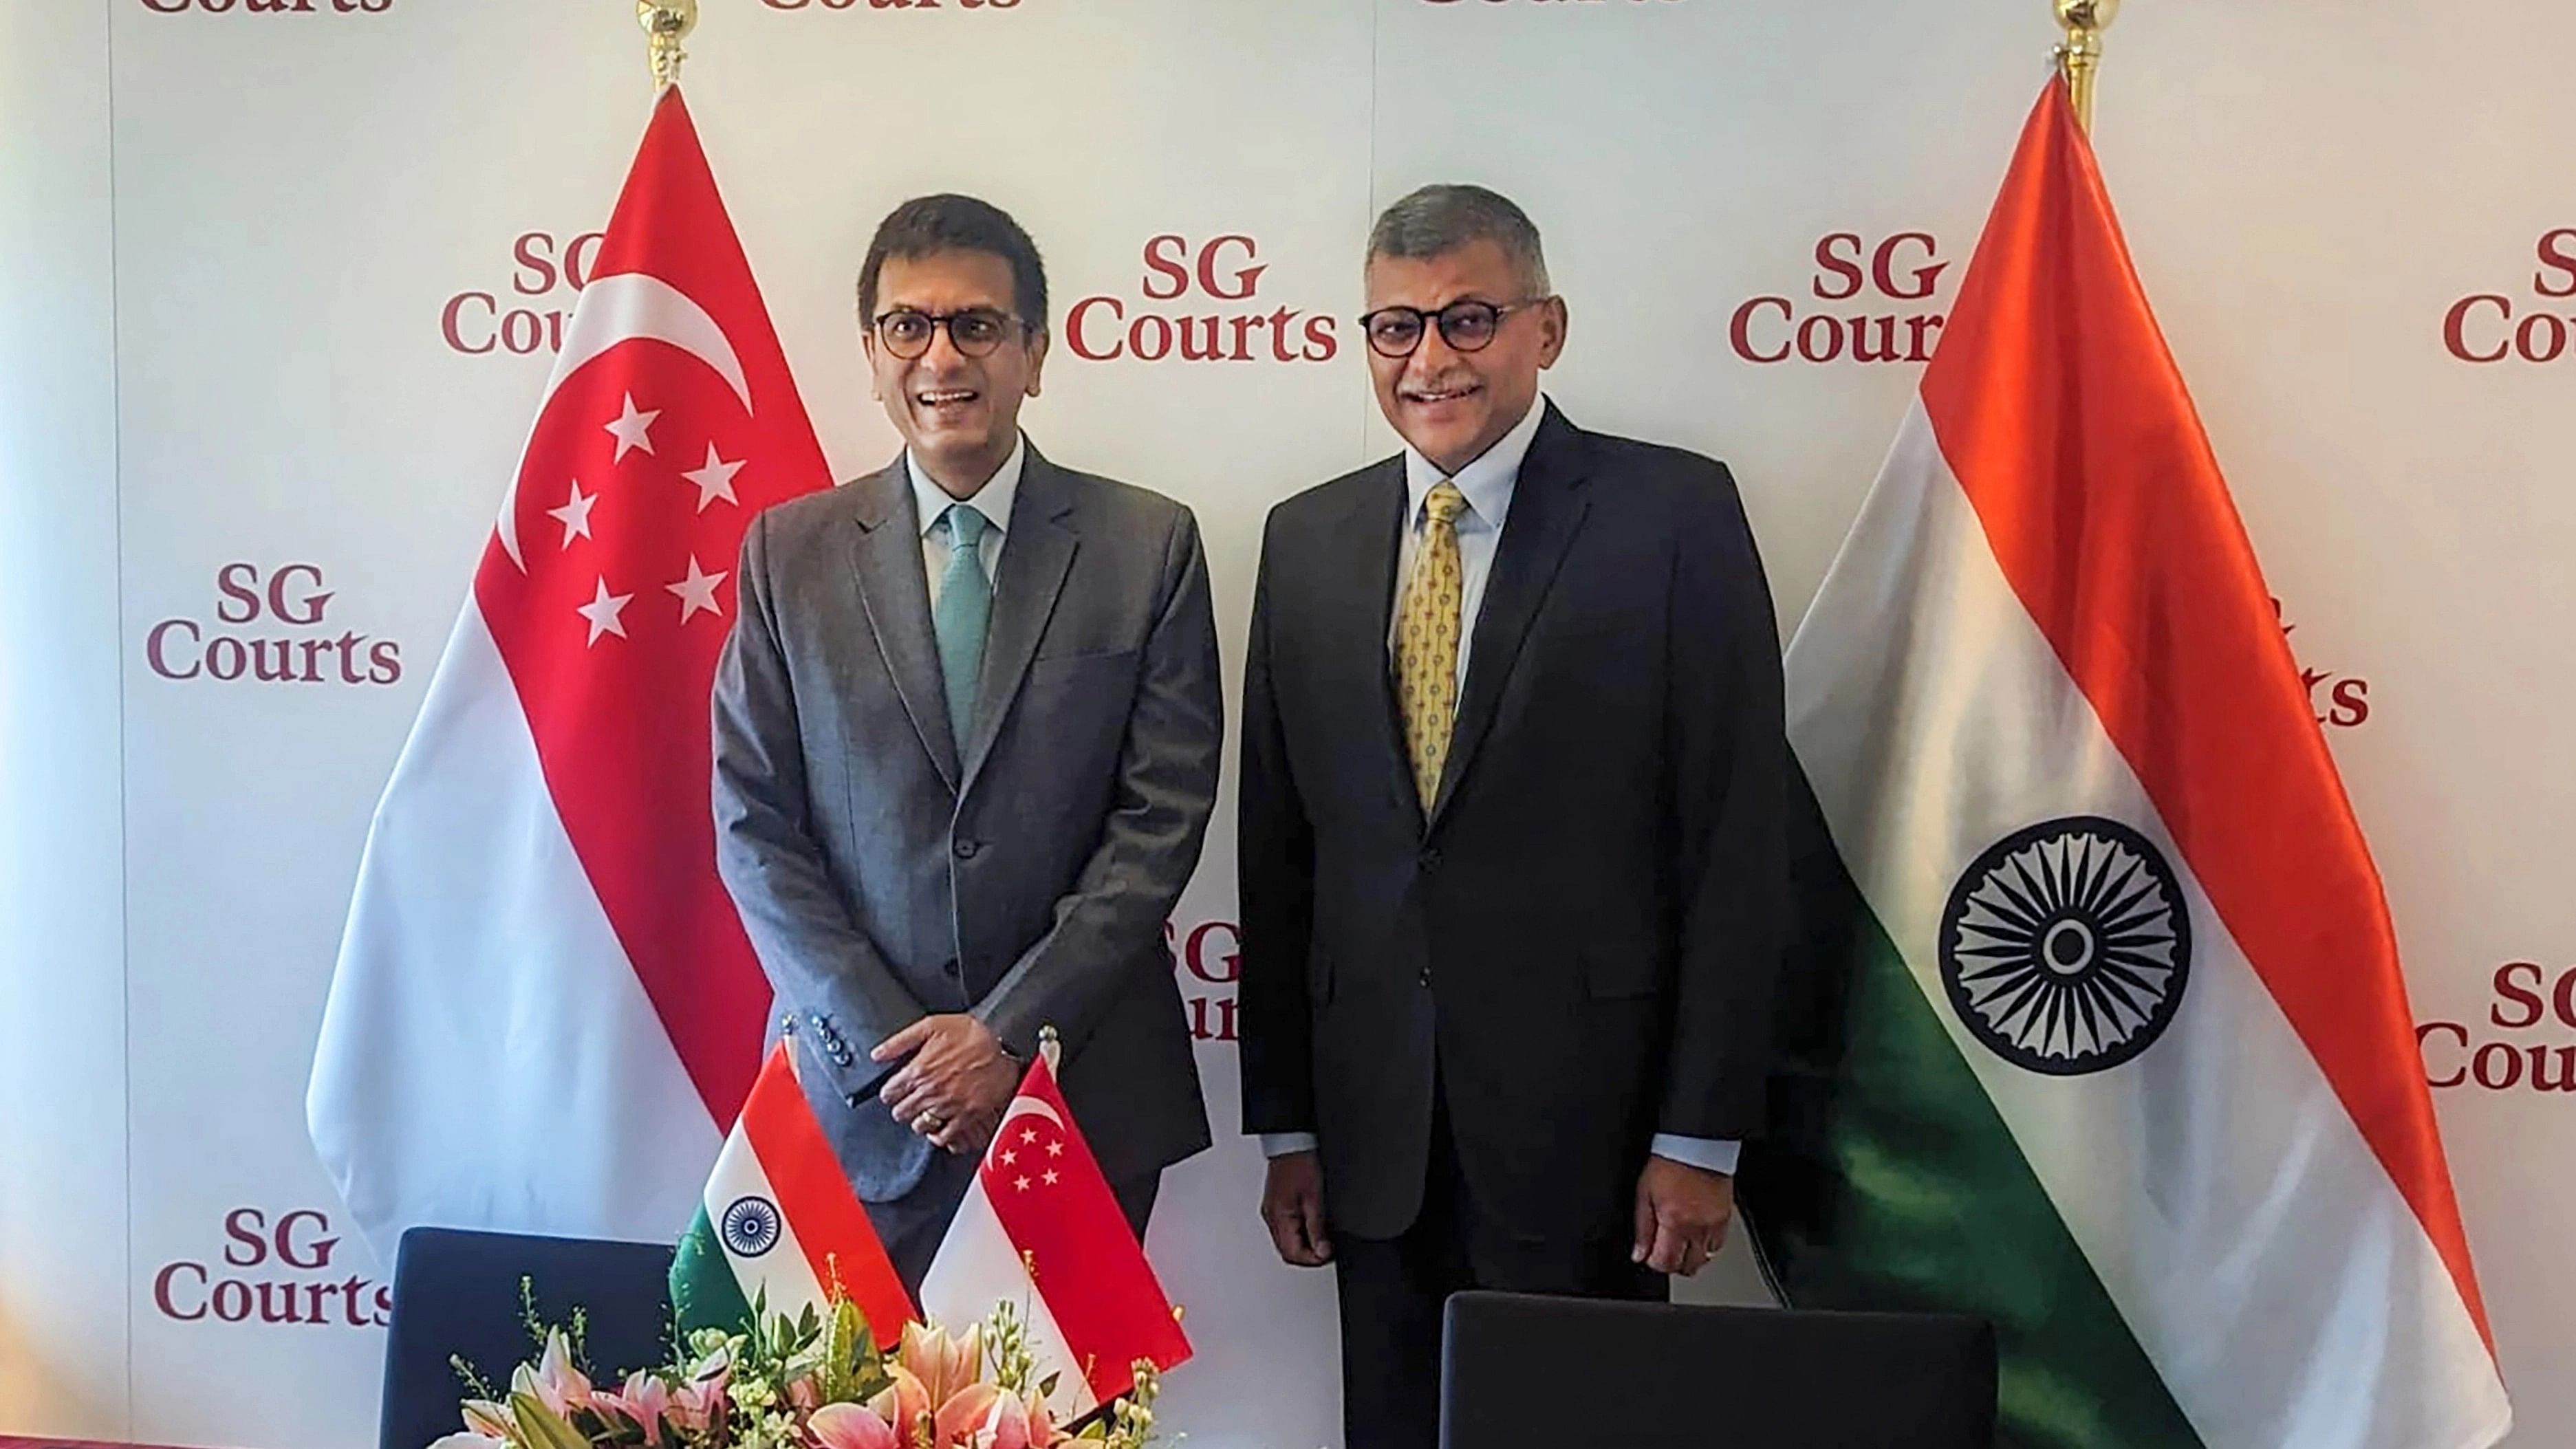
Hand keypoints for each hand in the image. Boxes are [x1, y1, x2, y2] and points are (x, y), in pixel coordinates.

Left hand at [873, 1015, 1016, 1154]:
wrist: (1005, 1044)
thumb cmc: (970, 1034)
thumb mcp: (932, 1026)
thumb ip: (900, 1041)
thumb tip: (877, 1054)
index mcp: (918, 1070)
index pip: (889, 1093)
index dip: (890, 1091)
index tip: (896, 1090)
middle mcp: (929, 1092)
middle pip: (901, 1112)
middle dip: (902, 1106)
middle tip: (910, 1100)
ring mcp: (947, 1106)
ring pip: (919, 1126)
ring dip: (919, 1120)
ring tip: (924, 1112)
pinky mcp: (966, 1116)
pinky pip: (943, 1136)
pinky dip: (938, 1135)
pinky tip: (939, 1127)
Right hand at [1260, 1151, 1332, 1266]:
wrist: (1290, 1144)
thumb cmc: (1300, 1165)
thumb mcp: (1315, 1199)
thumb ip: (1317, 1228)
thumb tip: (1321, 1252)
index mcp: (1279, 1218)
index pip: (1292, 1254)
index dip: (1312, 1259)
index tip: (1328, 1253)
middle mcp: (1271, 1218)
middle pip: (1286, 1252)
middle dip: (1307, 1255)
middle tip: (1326, 1249)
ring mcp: (1270, 1212)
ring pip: (1285, 1243)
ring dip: (1302, 1246)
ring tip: (1321, 1238)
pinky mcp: (1274, 1206)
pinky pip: (1284, 1230)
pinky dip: (1297, 1234)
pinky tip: (1310, 1227)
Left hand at [1632, 1156, 1733, 1276]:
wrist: (1698, 1145)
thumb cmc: (1670, 1163)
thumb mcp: (1644, 1193)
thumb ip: (1642, 1228)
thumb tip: (1639, 1254)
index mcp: (1674, 1222)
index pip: (1666, 1262)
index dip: (1654, 1262)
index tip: (1649, 1254)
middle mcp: (1697, 1228)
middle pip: (1688, 1266)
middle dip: (1673, 1263)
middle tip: (1663, 1249)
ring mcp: (1714, 1225)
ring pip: (1704, 1259)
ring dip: (1690, 1256)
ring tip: (1679, 1241)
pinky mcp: (1725, 1219)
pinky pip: (1717, 1245)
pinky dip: (1705, 1245)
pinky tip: (1695, 1234)